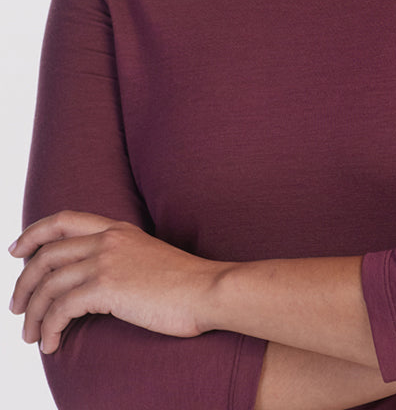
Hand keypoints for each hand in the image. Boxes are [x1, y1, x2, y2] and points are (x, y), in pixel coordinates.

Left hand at [8, 211, 228, 353]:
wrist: (207, 290)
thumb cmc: (185, 284)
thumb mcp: (147, 257)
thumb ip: (120, 258)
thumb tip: (93, 283)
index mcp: (118, 228)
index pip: (64, 219)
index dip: (34, 233)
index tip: (16, 250)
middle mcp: (108, 238)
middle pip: (46, 254)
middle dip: (25, 283)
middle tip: (17, 307)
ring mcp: (106, 260)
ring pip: (49, 284)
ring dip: (33, 314)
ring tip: (31, 336)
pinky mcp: (106, 287)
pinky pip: (61, 309)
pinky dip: (50, 328)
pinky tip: (52, 343)